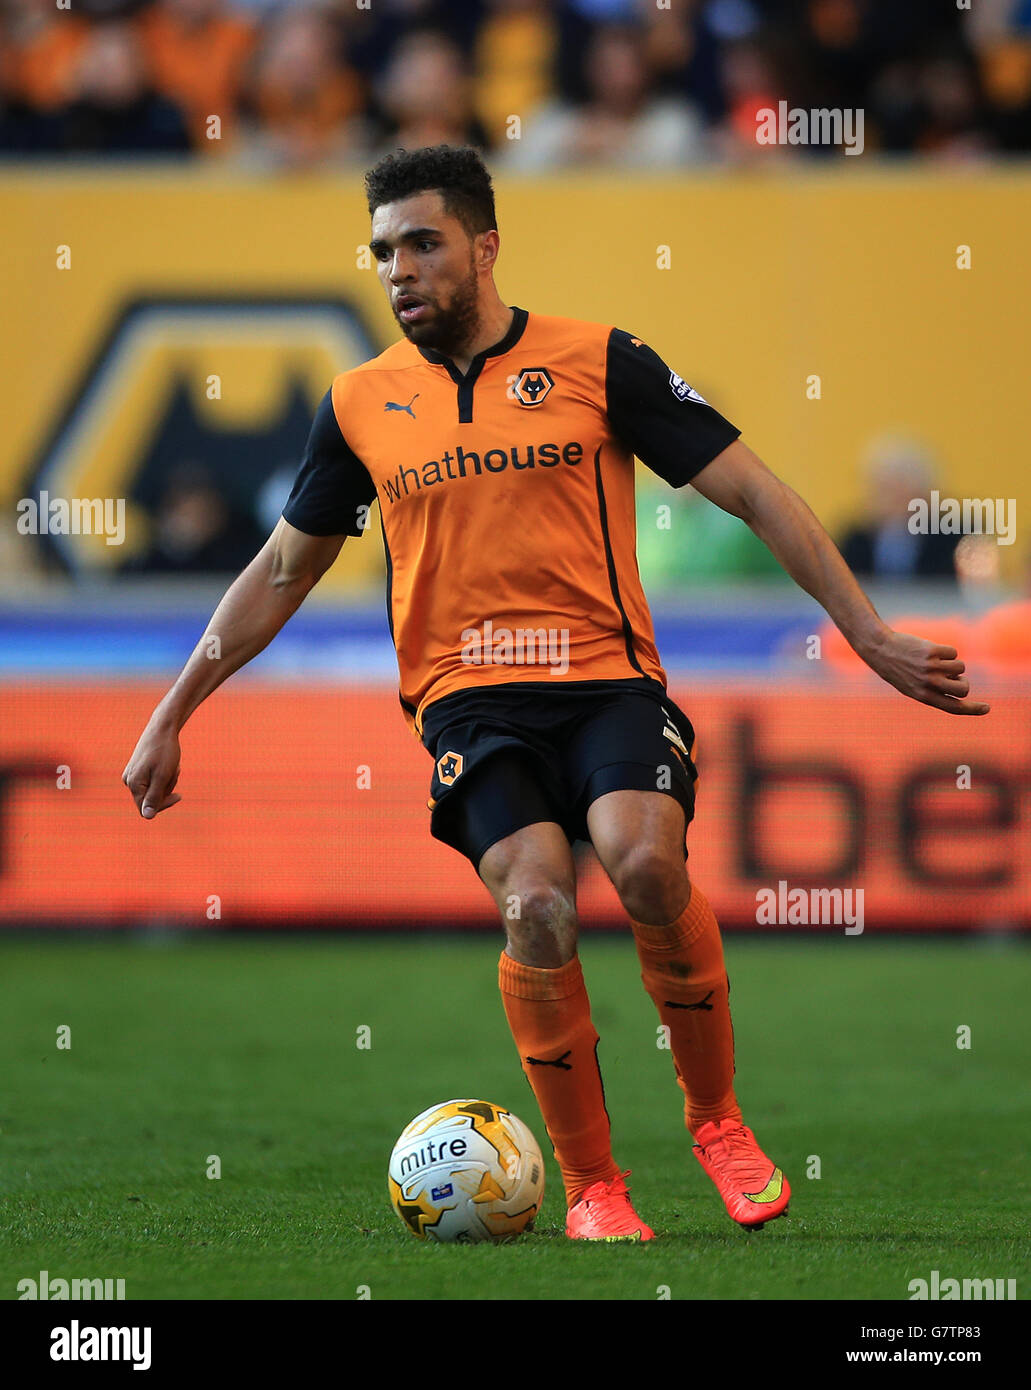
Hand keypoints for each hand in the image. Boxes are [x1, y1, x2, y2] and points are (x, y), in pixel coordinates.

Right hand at [122, 721, 182, 817]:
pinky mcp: (138, 769)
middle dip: (166, 788)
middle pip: (151, 799)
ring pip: (154, 789)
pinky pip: (153, 780)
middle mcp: (128, 781)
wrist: (163, 728)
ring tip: (172, 765)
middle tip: (174, 771)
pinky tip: (169, 763)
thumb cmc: (165, 751)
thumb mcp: (163, 776)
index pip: (146, 809)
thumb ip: (154, 797)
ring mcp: (132, 774)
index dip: (164, 805)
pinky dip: (164, 775)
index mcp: (133, 784)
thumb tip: (147, 817)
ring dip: (167, 780)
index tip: (179, 795)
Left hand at [862, 630, 989, 715]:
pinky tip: (930, 650)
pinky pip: (954, 652)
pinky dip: (947, 651)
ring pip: (961, 667)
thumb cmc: (898, 670)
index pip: (954, 707)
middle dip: (964, 681)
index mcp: (924, 696)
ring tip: (934, 661)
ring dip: (953, 663)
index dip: (972, 709)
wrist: (881, 650)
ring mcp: (931, 668)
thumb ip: (936, 690)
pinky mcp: (933, 652)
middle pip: (964, 688)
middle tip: (953, 676)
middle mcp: (929, 684)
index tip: (987, 708)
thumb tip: (961, 682)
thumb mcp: (913, 686)